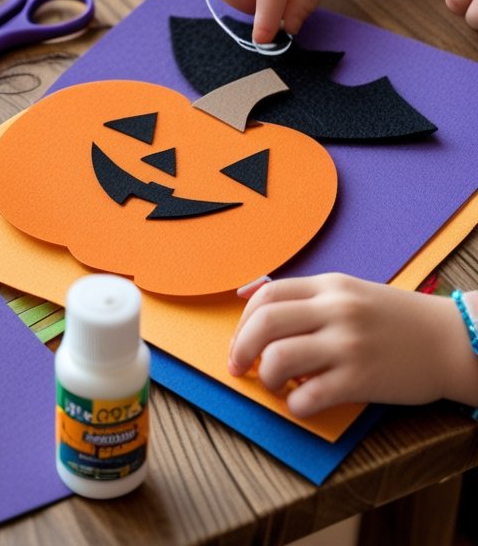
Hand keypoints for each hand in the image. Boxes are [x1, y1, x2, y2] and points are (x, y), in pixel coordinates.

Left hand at [228, 274, 477, 416]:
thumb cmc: (395, 320)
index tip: (240, 341)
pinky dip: (295, 405)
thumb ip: (304, 295)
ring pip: (279, 359)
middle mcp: (336, 310)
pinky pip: (309, 396)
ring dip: (266, 378)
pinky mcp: (361, 380)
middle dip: (241, 349)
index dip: (243, 322)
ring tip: (275, 385)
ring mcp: (348, 344)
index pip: (266, 295)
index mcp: (330, 285)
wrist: (450, 341)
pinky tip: (302, 403)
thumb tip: (246, 293)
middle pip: (264, 323)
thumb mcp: (349, 292)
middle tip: (239, 368)